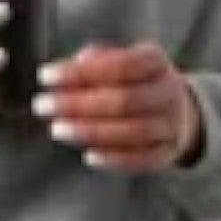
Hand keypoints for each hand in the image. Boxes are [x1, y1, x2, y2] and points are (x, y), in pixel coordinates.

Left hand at [30, 40, 204, 171]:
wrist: (178, 112)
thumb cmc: (135, 83)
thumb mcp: (119, 62)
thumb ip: (94, 62)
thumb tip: (67, 69)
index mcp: (156, 61)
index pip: (120, 65)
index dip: (81, 72)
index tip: (45, 76)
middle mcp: (169, 91)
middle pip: (125, 100)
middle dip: (79, 104)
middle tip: (43, 106)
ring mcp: (171, 124)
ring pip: (134, 131)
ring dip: (92, 132)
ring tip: (58, 129)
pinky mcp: (167, 153)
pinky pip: (143, 159)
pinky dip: (115, 159)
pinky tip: (88, 156)